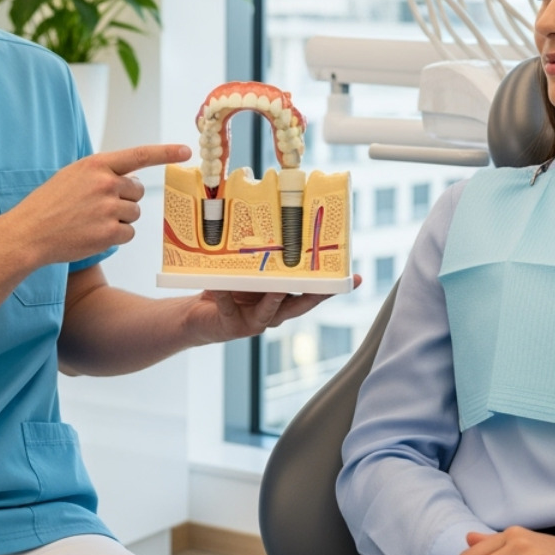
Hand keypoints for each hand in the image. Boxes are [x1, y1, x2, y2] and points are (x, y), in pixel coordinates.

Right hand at [0, 144, 190, 269]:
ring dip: (119, 219)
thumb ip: (101, 174)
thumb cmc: (48, 204)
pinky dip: (115, 236)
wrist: (29, 232)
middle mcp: (105, 183)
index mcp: (96, 165)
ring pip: (134, 214)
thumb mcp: (72, 176)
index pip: (138, 155)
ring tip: (91, 221)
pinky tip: (92, 234)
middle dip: (124, 200)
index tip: (186, 151)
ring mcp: (107, 208)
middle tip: (98, 207)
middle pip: (137, 192)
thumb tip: (130, 181)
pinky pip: (128, 233)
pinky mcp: (109, 232)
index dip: (165, 152)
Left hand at [187, 274, 361, 343]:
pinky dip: (225, 295)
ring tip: (278, 287)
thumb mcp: (246, 274)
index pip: (311, 293)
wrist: (199, 317)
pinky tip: (221, 284)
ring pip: (269, 311)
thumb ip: (261, 262)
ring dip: (274, 299)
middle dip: (316, 296)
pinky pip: (229, 307)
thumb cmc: (227, 290)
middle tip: (331, 284)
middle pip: (299, 306)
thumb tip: (273, 228)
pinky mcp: (232, 325)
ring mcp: (254, 322)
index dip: (332, 287)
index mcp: (282, 301)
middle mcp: (273, 314)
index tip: (355, 278)